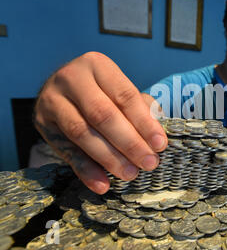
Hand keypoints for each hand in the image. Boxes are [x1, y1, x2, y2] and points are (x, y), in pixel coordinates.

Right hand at [34, 52, 167, 193]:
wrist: (60, 89)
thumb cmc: (100, 91)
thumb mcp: (119, 89)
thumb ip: (140, 108)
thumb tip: (156, 135)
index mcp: (97, 65)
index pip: (125, 96)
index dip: (144, 122)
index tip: (160, 144)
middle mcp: (71, 79)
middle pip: (103, 115)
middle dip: (129, 143)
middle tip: (148, 163)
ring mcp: (52, 101)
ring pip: (83, 133)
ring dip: (109, 158)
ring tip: (130, 174)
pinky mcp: (43, 124)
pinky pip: (66, 152)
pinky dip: (85, 171)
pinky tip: (102, 185)